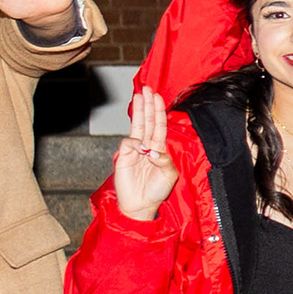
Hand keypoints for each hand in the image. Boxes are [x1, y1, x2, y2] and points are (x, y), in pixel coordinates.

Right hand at [109, 87, 177, 220]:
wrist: (140, 205)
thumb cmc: (156, 190)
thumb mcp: (169, 175)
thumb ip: (165, 160)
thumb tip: (153, 150)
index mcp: (159, 148)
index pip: (159, 125)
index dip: (158, 110)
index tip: (157, 96)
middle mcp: (147, 146)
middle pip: (147, 120)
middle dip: (147, 104)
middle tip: (146, 88)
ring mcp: (134, 150)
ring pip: (136, 126)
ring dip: (138, 111)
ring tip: (139, 96)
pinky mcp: (124, 157)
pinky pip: (128, 143)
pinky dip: (134, 142)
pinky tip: (141, 148)